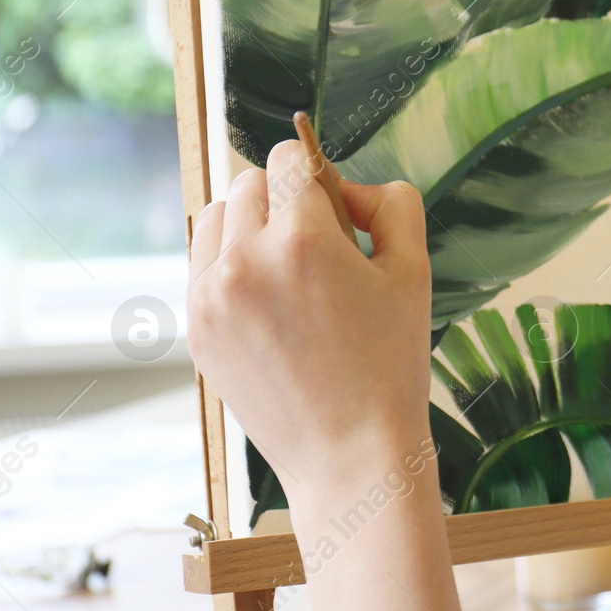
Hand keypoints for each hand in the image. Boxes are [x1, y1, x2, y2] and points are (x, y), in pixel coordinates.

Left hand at [186, 138, 432, 503]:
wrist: (349, 452)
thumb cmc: (390, 364)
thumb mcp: (414, 271)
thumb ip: (391, 204)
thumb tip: (350, 189)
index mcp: (302, 239)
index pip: (289, 158)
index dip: (318, 171)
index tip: (336, 205)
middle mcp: (245, 260)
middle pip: (248, 183)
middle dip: (284, 197)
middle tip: (320, 244)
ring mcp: (210, 296)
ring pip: (217, 219)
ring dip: (249, 225)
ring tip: (287, 269)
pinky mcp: (196, 328)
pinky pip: (202, 264)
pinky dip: (230, 264)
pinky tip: (267, 299)